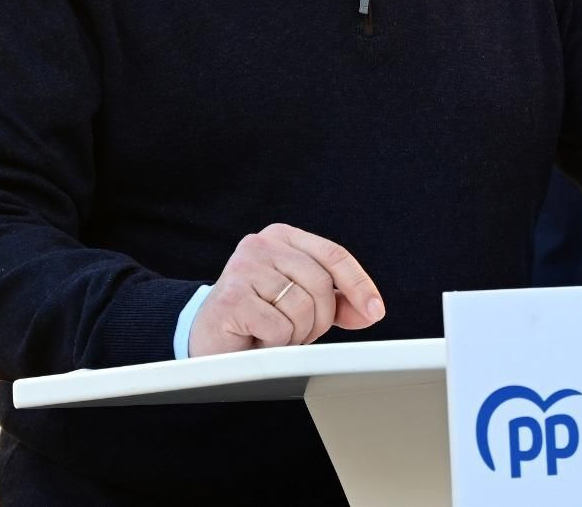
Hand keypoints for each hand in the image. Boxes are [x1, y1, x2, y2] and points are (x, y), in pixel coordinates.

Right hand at [188, 224, 384, 355]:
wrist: (206, 338)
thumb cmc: (257, 318)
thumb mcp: (301, 302)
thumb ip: (336, 301)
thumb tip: (370, 311)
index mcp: (282, 237)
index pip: (333, 255)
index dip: (359, 284)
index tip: (375, 312)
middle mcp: (261, 244)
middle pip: (321, 284)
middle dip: (320, 320)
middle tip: (300, 334)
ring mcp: (243, 267)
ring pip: (302, 308)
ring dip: (295, 335)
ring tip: (272, 334)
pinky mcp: (231, 297)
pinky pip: (279, 328)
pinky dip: (274, 343)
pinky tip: (255, 339)